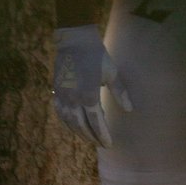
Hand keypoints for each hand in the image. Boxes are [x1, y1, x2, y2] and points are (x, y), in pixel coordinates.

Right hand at [52, 25, 131, 147]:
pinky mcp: (56, 92)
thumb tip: (129, 109)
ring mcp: (63, 96)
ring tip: (89, 138)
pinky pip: (60, 113)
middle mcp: (73, 100)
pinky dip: (67, 122)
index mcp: (89, 96)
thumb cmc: (96, 54)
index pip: (96, 122)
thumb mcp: (111, 72)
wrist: (75, 40)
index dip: (103, 135)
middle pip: (82, 126)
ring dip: (79, 133)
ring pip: (69, 122)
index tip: (109, 144)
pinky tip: (73, 125)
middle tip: (100, 144)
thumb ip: (120, 92)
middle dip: (92, 137)